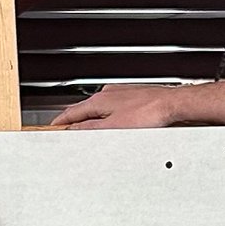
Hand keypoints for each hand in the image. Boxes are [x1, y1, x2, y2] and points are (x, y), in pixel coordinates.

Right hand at [48, 82, 193, 129]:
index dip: (60, 122)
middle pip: (84, 109)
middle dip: (74, 120)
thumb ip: (91, 129)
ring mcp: (121, 94)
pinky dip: (105, 116)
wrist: (171, 105)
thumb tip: (75, 130)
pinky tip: (111, 125)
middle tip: (68, 132)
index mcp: (99, 100)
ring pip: (99, 109)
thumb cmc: (149, 112)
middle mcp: (109, 94)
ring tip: (88, 130)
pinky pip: (112, 108)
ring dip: (91, 119)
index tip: (53, 128)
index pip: (72, 112)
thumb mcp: (113, 127)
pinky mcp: (133, 98)